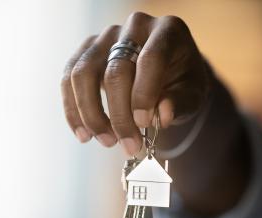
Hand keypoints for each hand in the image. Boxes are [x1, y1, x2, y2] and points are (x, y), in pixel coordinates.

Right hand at [61, 12, 212, 154]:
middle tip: (130, 145)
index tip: (144, 124)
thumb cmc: (182, 81)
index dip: (144, 93)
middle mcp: (134, 27)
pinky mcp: (86, 50)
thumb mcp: (192, 93)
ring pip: (84, 73)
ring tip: (107, 141)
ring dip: (92, 114)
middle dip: (120, 114)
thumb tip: (162, 116)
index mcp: (167, 31)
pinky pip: (69, 79)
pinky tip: (84, 135)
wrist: (167, 71)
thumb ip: (180, 102)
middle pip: (116, 69)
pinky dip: (73, 110)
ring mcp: (106, 36)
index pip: (151, 58)